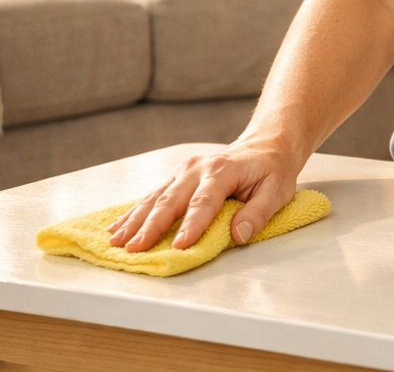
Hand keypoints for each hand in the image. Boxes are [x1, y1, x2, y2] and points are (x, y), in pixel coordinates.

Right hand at [106, 135, 301, 251]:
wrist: (265, 144)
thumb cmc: (272, 171)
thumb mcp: (277, 191)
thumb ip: (258, 213)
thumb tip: (238, 235)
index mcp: (223, 171)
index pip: (204, 202)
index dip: (191, 225)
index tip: (179, 247)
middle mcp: (198, 168)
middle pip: (171, 200)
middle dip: (151, 227)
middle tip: (135, 249)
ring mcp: (184, 170)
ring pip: (155, 198)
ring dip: (135, 221)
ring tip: (116, 241)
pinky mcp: (177, 176)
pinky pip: (152, 195)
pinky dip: (134, 213)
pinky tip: (117, 227)